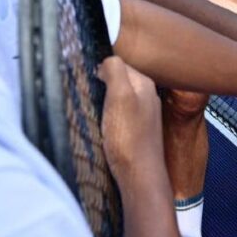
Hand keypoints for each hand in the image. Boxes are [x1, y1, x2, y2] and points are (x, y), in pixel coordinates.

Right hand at [99, 57, 163, 180]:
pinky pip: (119, 113)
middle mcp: (147, 96)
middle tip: (89, 94)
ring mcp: (143, 114)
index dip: (101, 69)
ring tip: (96, 109)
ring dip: (105, 100)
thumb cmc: (129, 139)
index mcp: (144, 84)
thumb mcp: (120, 96)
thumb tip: (107, 60)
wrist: (140, 175)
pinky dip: (108, 115)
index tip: (88, 79)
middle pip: (119, 80)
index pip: (119, 63)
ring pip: (119, 97)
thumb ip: (115, 72)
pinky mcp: (136, 130)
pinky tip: (103, 124)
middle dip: (103, 84)